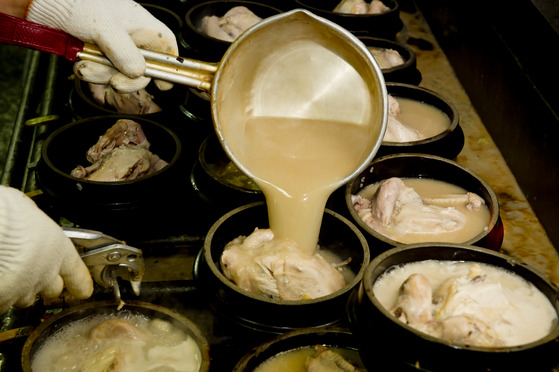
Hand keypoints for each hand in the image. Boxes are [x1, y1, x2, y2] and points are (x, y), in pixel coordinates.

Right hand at [0, 186, 92, 313]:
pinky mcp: (3, 300)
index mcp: (58, 248)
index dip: (80, 282)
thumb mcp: (28, 211)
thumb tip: (28, 224)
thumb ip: (34, 227)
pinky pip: (2, 303)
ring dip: (18, 290)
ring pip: (24, 298)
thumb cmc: (7, 214)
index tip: (84, 290)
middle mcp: (45, 272)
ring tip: (8, 275)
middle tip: (32, 275)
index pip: (77, 272)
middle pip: (53, 290)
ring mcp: (24, 288)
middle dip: (44, 284)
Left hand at [26, 0, 177, 92]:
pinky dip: (92, 72)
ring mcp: (115, 47)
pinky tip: (82, 64)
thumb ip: (125, 52)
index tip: (163, 84)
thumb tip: (139, 72)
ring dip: (103, 75)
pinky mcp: (99, 54)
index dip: (168, 67)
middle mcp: (132, 38)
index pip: (166, 48)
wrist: (48, 4)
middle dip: (128, 79)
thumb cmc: (80, 4)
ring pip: (120, 73)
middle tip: (116, 83)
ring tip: (87, 67)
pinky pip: (102, 72)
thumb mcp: (105, 29)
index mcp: (143, 26)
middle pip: (143, 69)